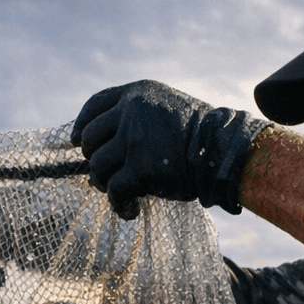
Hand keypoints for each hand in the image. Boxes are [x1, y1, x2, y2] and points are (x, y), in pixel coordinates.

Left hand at [71, 80, 267, 219]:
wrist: (224, 150)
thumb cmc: (198, 135)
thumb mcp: (165, 108)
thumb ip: (136, 116)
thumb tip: (98, 146)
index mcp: (137, 93)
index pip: (95, 106)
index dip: (82, 126)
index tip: (79, 142)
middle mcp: (132, 112)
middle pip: (90, 139)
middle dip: (95, 160)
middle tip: (107, 174)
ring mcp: (135, 140)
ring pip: (97, 168)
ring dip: (104, 184)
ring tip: (120, 192)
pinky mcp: (140, 169)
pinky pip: (114, 191)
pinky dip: (119, 205)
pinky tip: (131, 210)